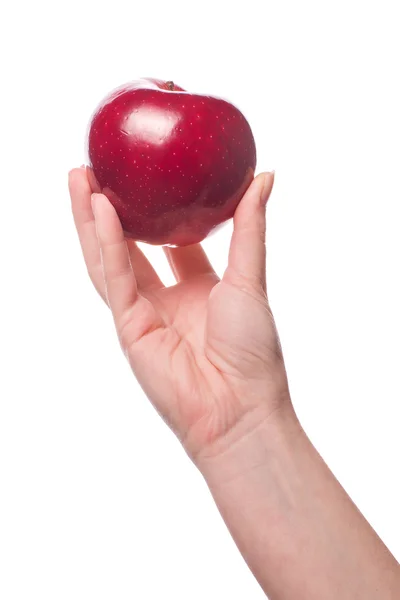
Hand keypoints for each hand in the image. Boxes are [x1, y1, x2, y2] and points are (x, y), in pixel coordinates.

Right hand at [68, 168, 291, 460]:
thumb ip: (250, 227)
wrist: (242, 408)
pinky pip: (116, 279)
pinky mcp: (130, 328)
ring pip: (109, 259)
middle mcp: (167, 299)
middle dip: (111, 208)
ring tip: (79, 178)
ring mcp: (145, 313)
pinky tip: (101, 209)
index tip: (146, 176)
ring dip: (92, 220)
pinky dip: (108, 244)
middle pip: (130, 245)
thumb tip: (265, 175)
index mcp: (198, 288)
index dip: (155, 210)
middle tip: (97, 168)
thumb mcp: (250, 277)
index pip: (170, 242)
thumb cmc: (253, 351)